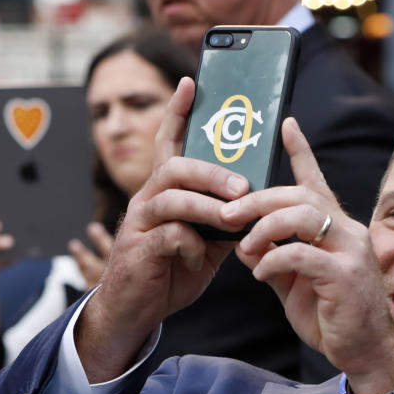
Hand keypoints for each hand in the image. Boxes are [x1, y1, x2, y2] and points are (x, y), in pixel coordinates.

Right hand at [75, 77, 249, 381]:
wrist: (135, 311)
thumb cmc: (170, 272)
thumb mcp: (205, 244)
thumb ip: (223, 222)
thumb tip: (258, 204)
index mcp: (165, 192)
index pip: (169, 143)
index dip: (179, 113)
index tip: (191, 82)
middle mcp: (148, 199)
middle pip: (176, 166)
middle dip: (213, 172)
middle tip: (244, 186)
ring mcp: (140, 223)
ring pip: (172, 197)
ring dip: (208, 205)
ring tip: (234, 217)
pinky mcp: (138, 249)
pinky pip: (168, 235)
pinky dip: (190, 243)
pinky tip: (199, 256)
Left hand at [223, 118, 393, 393]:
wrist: (365, 352)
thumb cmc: (332, 316)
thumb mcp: (296, 283)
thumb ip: (275, 258)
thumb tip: (247, 244)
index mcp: (337, 228)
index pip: (317, 181)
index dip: (301, 151)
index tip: (286, 123)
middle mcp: (348, 231)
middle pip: (299, 196)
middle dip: (257, 200)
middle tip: (227, 215)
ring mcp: (350, 251)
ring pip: (303, 216)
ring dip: (264, 227)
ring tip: (244, 247)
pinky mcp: (345, 275)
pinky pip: (301, 254)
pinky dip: (273, 259)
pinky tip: (261, 271)